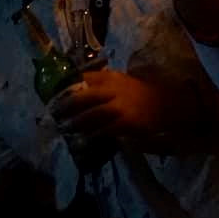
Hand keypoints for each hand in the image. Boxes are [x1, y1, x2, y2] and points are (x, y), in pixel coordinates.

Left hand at [48, 68, 177, 147]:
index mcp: (110, 77)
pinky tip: (83, 139)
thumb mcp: (120, 82)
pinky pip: (102, 130)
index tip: (54, 95)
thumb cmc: (139, 93)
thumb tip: (76, 89)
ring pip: (89, 115)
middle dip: (65, 106)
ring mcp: (118, 106)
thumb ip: (101, 84)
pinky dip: (90, 135)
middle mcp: (112, 89)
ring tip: (65, 128)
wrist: (164, 104)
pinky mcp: (124, 122)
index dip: (66, 86)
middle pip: (82, 96)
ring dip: (75, 123)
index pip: (83, 78)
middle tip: (54, 114)